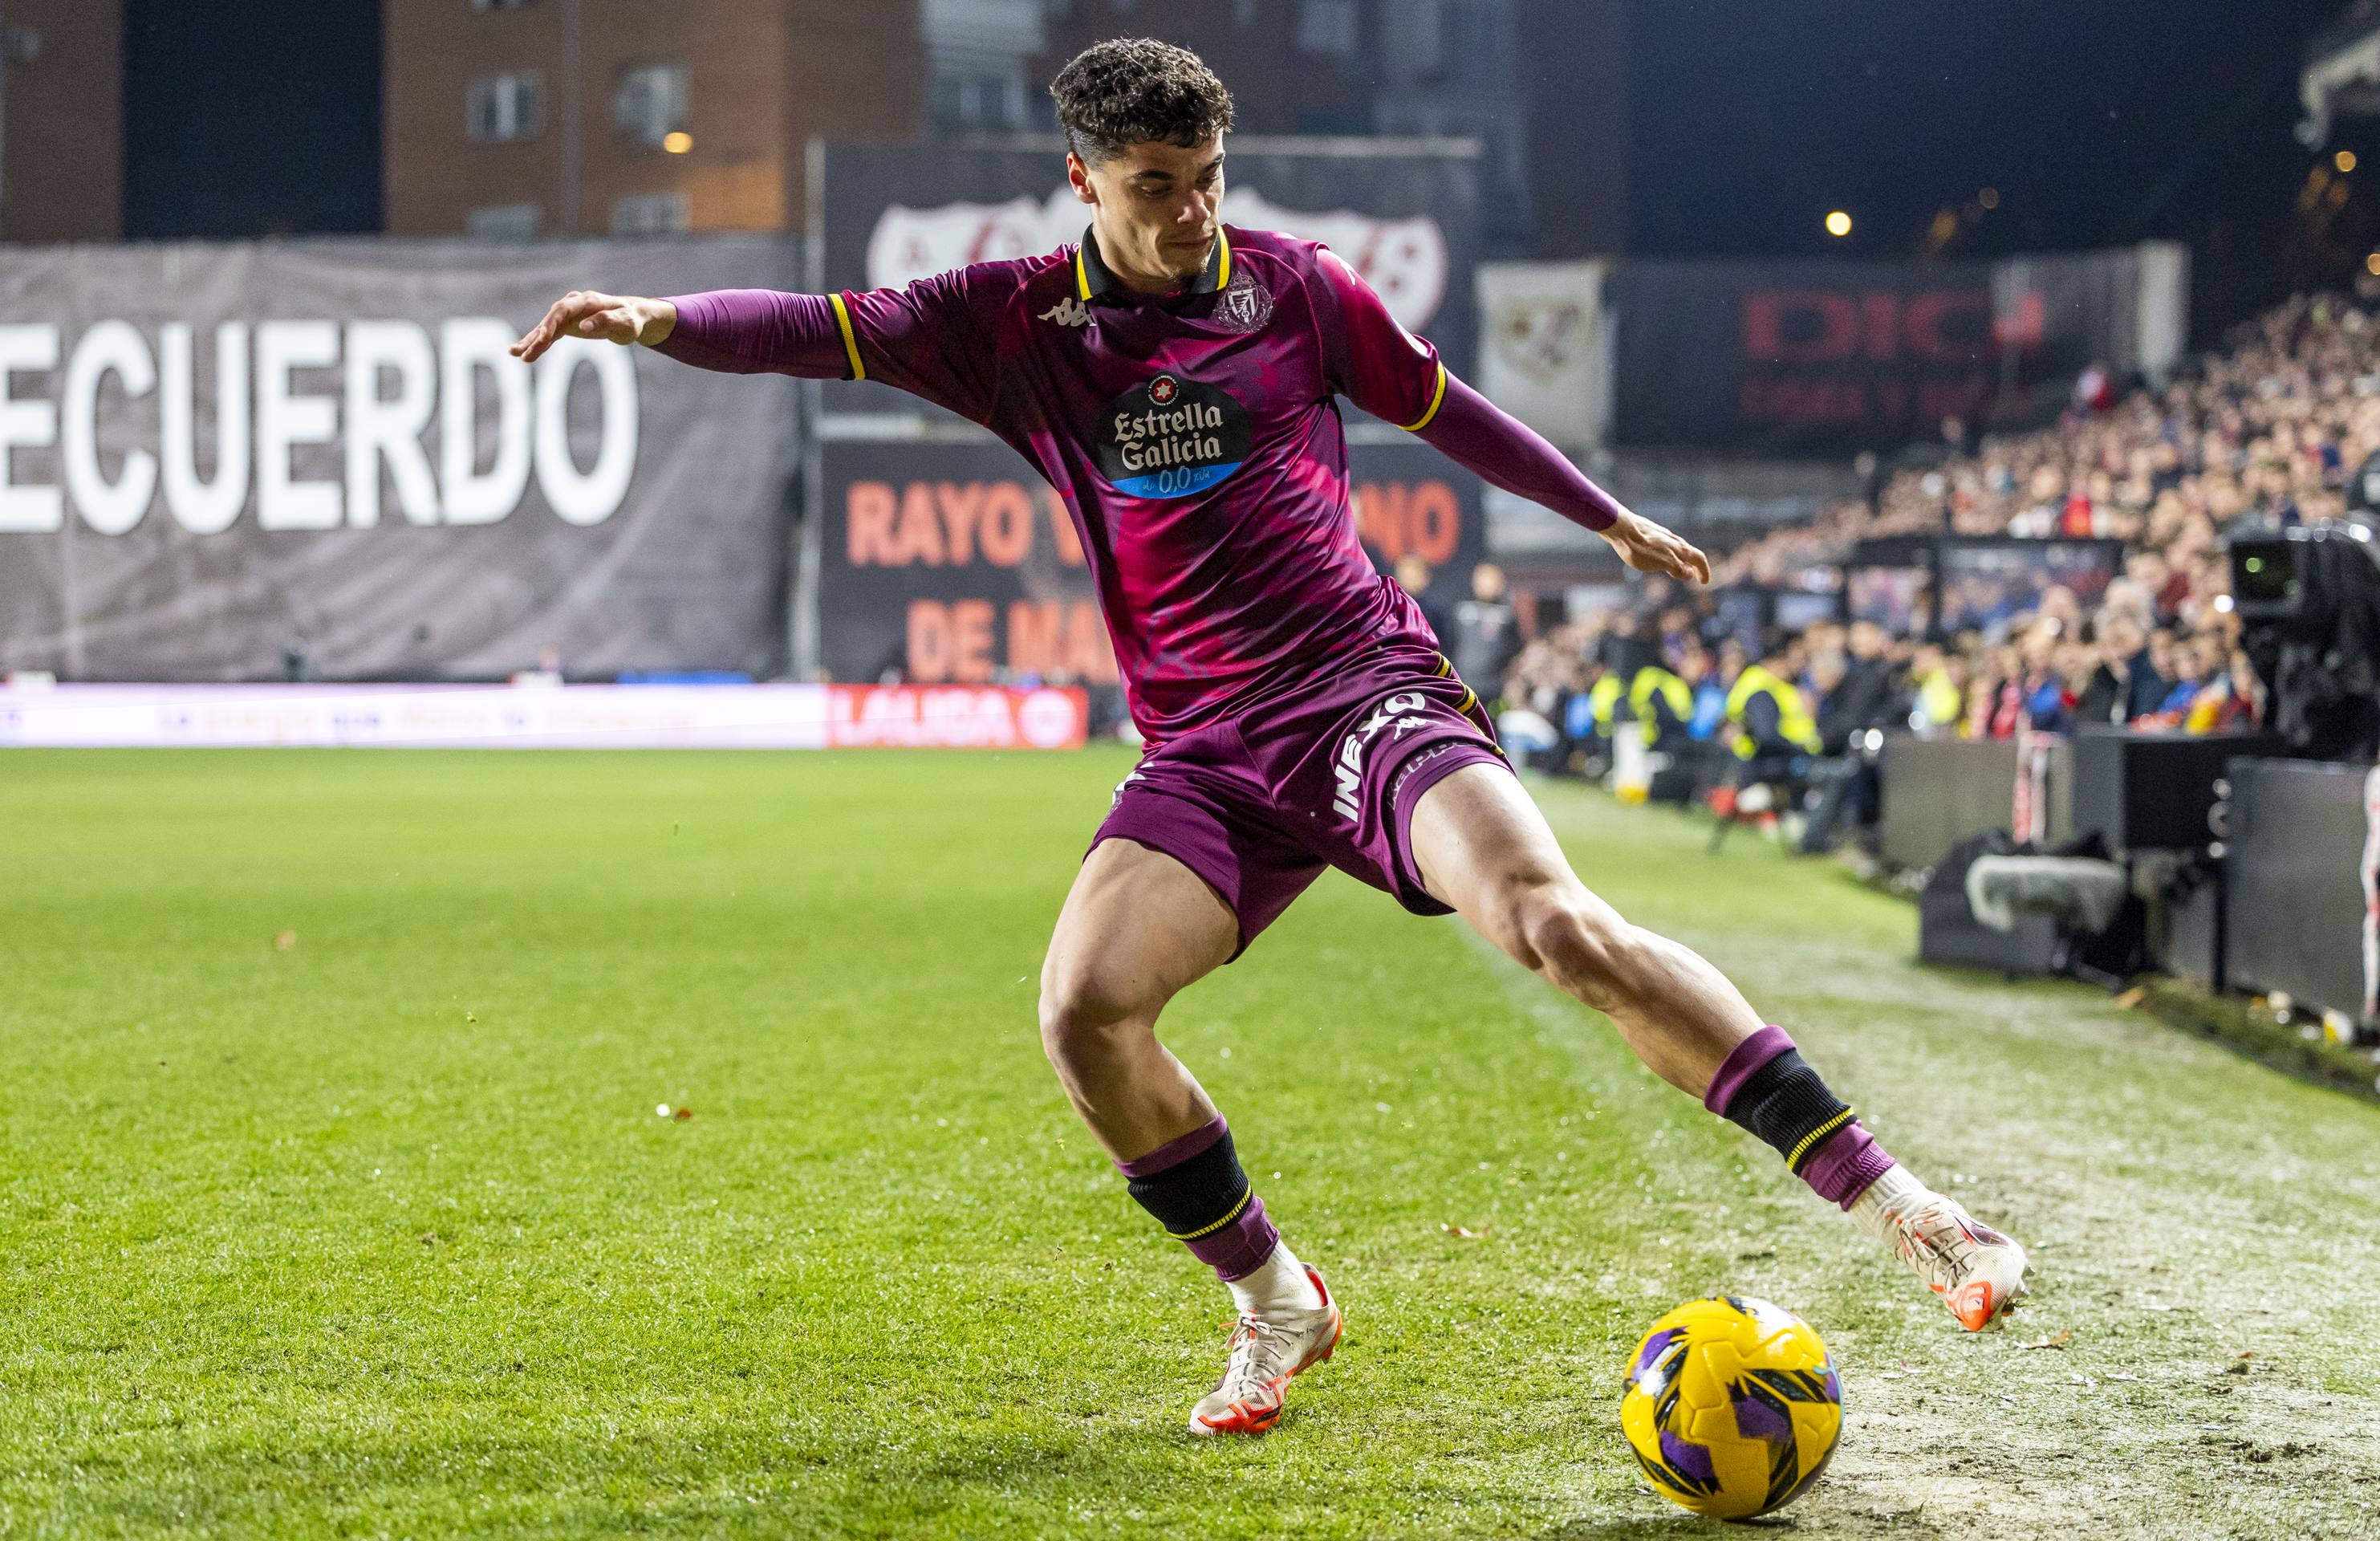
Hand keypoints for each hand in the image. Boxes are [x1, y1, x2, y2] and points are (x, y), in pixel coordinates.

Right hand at [510, 291, 676, 362]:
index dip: (552, 323)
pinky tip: (524, 352)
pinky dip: (538, 343)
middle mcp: (574, 304)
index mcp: (587, 301)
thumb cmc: (631, 319)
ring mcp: (568, 313)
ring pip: (546, 327)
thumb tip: (584, 326)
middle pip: (550, 319)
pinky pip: (549, 334)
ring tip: (514, 353)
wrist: (632, 316)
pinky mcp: (567, 324)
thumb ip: (606, 321)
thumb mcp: (625, 322)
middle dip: (536, 336)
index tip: (544, 338)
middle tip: (522, 352)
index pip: (563, 310)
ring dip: (531, 341)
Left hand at [1599, 508, 1710, 584]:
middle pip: (1689, 553)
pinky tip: (1659, 557)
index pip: (1698, 558)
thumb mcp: (1661, 562)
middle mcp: (1673, 540)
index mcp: (1679, 547)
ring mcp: (1662, 536)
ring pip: (1677, 549)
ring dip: (1682, 560)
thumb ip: (1677, 568)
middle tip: (1695, 577)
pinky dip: (1669, 555)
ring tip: (1678, 570)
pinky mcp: (1650, 534)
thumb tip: (1690, 574)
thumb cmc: (1640, 547)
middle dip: (1694, 566)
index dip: (1703, 571)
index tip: (1704, 582)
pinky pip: (1665, 546)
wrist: (1620, 527)